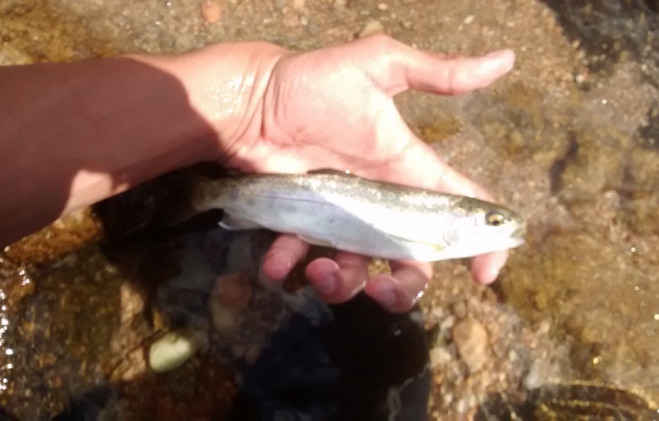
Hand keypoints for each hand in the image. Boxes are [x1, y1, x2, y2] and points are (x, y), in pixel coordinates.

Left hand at [222, 35, 515, 312]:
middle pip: (410, 262)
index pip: (457, 212)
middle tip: (383, 288)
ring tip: (320, 271)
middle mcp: (379, 204)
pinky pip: (299, 258)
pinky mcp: (300, 225)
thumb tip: (506, 58)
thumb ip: (436, 72)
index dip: (480, 246)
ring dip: (343, 284)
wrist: (252, 98)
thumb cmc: (313, 82)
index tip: (484, 276)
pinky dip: (289, 265)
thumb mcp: (378, 66)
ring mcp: (339, 218)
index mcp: (407, 171)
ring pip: (357, 271)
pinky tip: (277, 261)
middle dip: (403, 288)